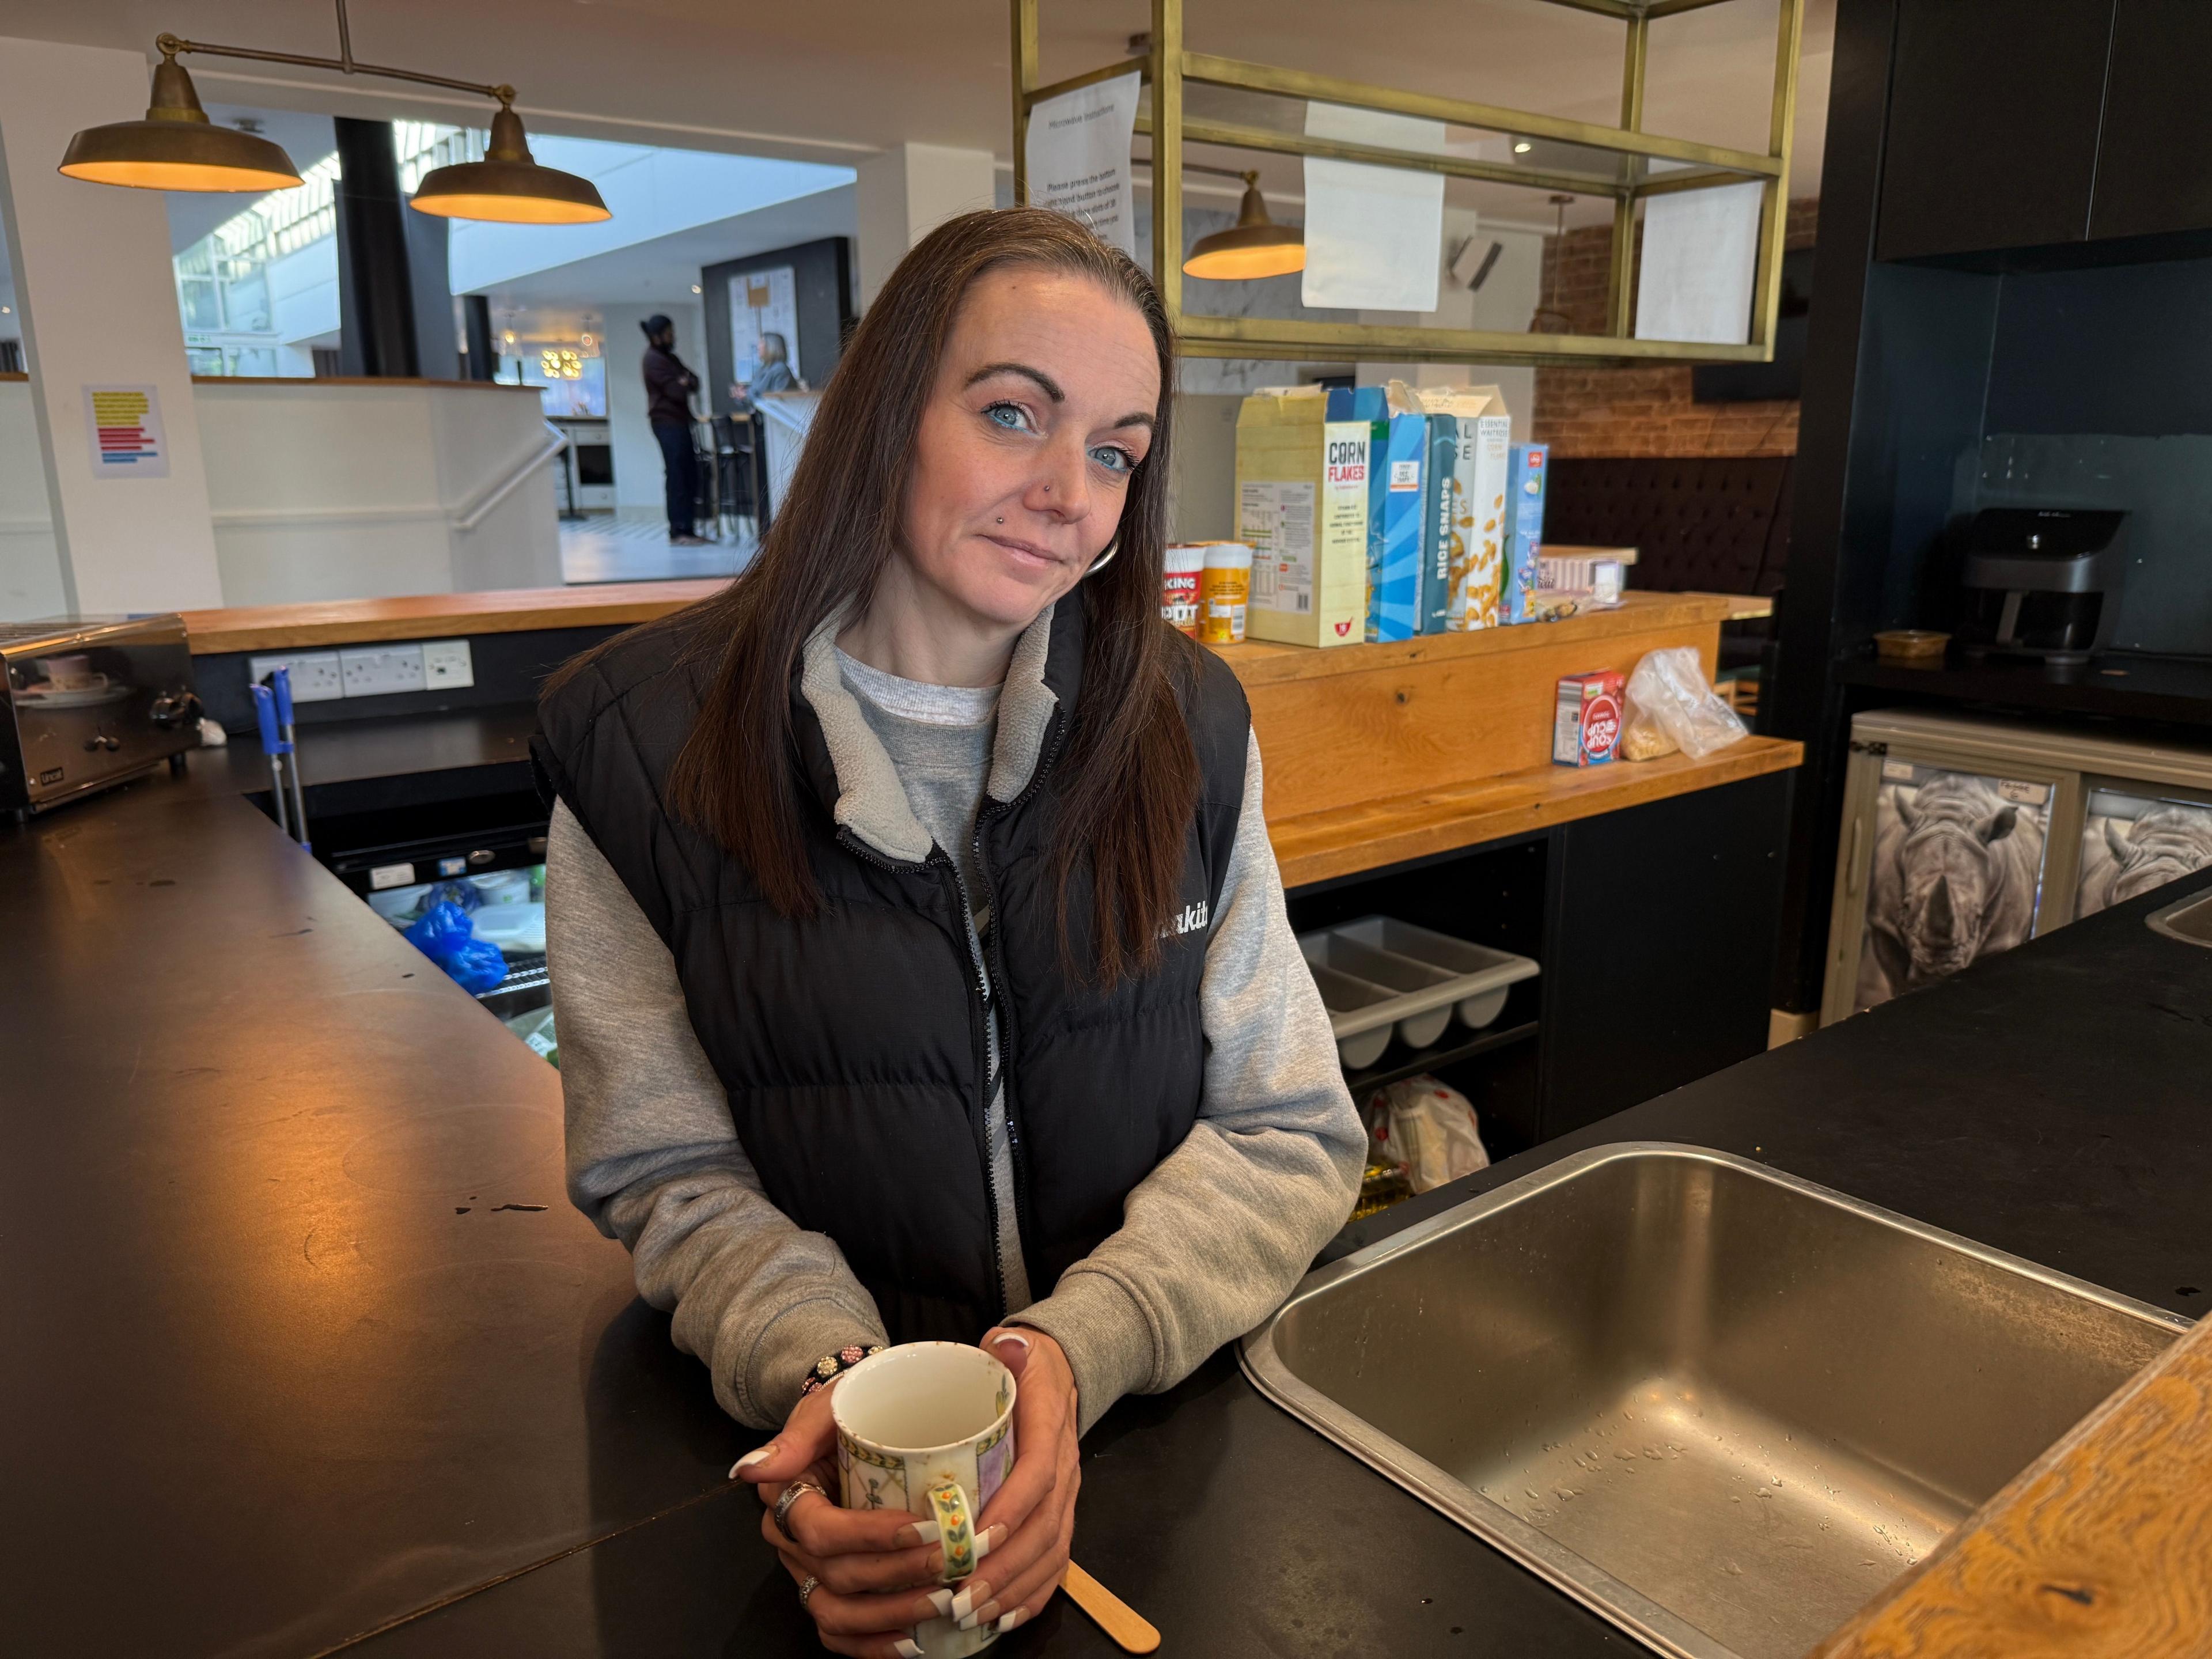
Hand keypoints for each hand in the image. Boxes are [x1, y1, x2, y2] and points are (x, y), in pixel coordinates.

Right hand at [737, 1371, 1004, 1657]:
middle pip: (838, 1575)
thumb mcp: (829, 1406)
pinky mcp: (825, 1591)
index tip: (925, 1527)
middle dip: (898, 1574)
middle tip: (950, 1561)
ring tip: (942, 1600)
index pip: (822, 1530)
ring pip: (838, 1612)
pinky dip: (874, 1643)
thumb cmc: (848, 1410)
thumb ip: (797, 1434)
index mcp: (785, 1496)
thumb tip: (750, 1467)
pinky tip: (914, 1640)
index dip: (872, 1536)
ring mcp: (807, 1571)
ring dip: (892, 1614)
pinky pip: (839, 1632)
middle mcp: (790, 1541)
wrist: (859, 1419)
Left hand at [949, 1327, 1080, 1637]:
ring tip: (973, 1614)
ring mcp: (1068, 1494)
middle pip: (1046, 1527)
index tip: (976, 1538)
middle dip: (1005, 1568)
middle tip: (962, 1596)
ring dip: (1015, 1589)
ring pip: (1053, 1552)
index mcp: (1050, 1425)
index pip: (1040, 1472)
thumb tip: (1007, 1344)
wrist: (1063, 1369)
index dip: (1012, 1508)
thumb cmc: (1022, 1364)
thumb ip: (1008, 1346)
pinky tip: (1004, 1618)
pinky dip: (1034, 1595)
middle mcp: (1066, 1467)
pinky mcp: (1062, 1513)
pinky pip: (1058, 1562)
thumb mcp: (1014, 1345)